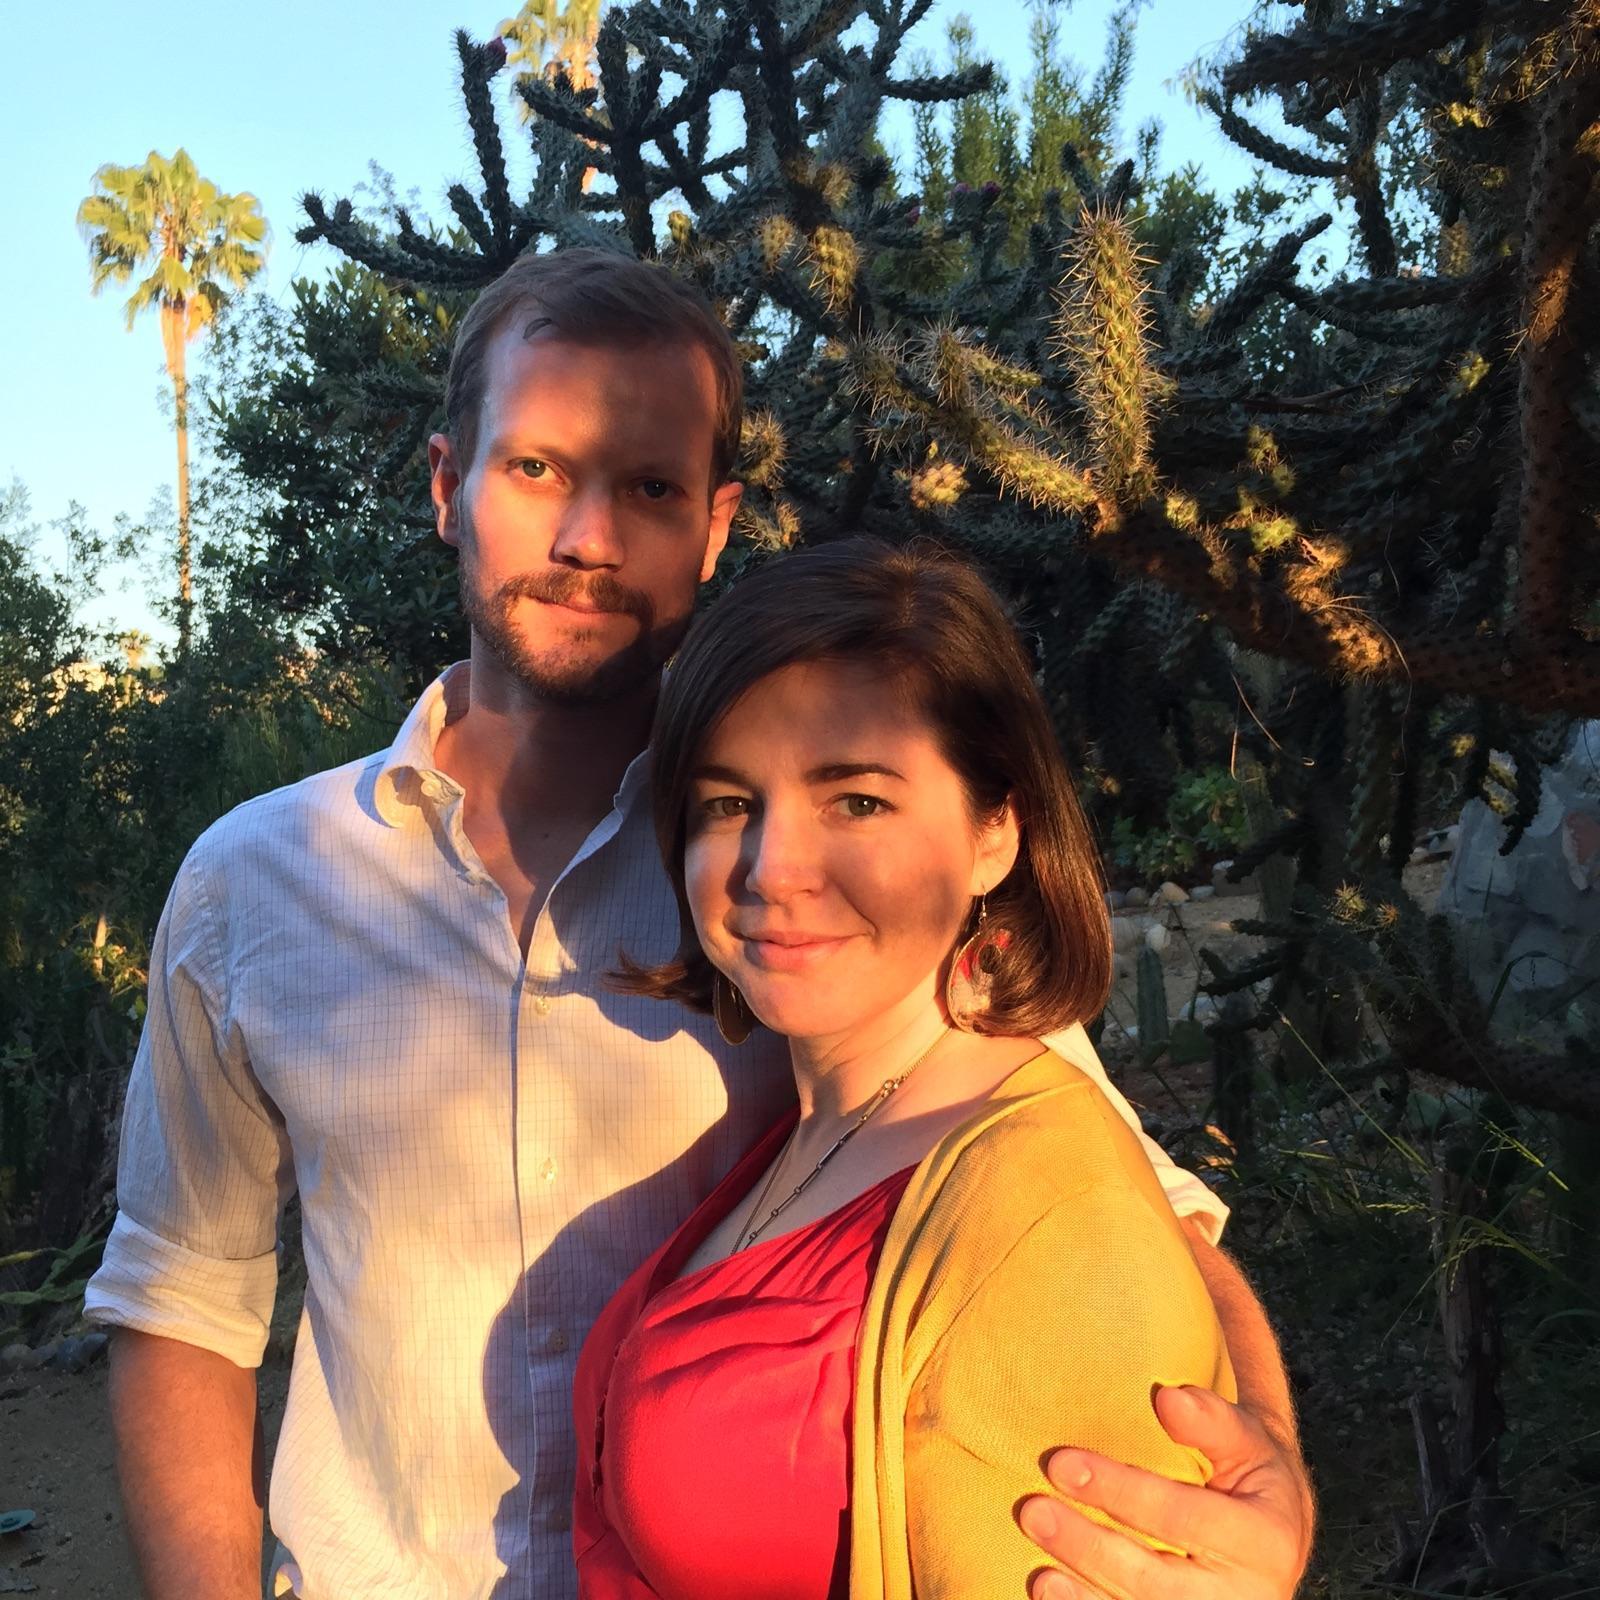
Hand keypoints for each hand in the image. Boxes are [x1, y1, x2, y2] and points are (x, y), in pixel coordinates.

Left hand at [1016, 1384, 1311, 1599]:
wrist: (1276, 1545)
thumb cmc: (1250, 1478)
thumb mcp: (1249, 1443)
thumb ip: (1212, 1420)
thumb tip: (1167, 1399)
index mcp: (1264, 1541)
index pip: (1179, 1516)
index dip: (1117, 1489)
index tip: (1059, 1463)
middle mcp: (1243, 1597)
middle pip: (1152, 1580)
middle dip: (1087, 1546)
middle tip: (1032, 1510)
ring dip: (1082, 1597)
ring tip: (1039, 1572)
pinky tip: (1053, 1594)